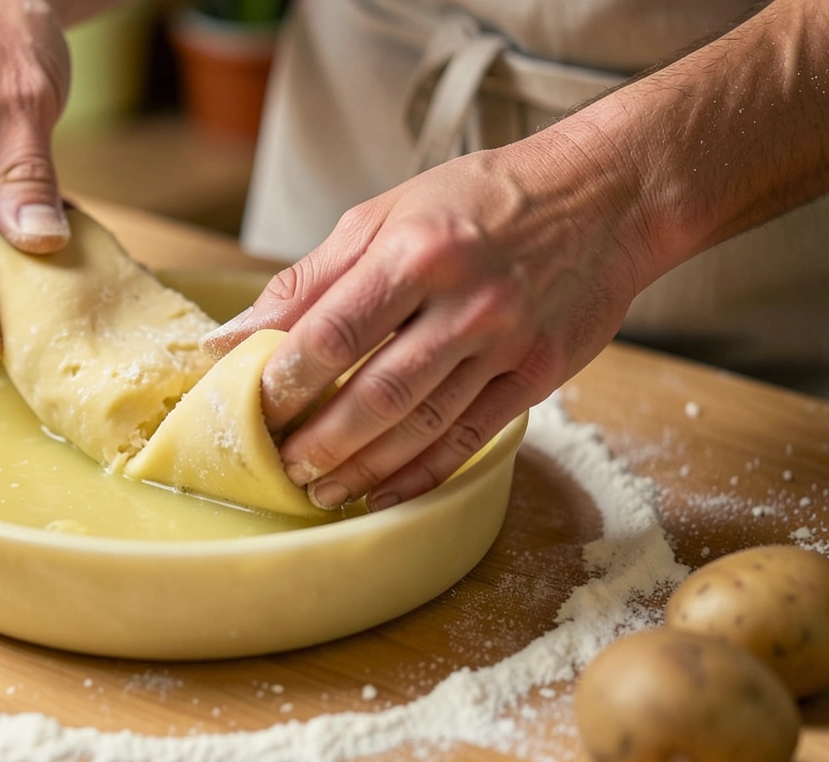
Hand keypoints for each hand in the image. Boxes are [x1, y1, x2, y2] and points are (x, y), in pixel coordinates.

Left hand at [203, 135, 649, 510]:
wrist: (604, 196)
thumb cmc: (481, 200)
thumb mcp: (383, 214)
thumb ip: (306, 280)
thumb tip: (230, 336)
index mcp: (416, 251)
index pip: (332, 333)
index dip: (284, 382)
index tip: (247, 409)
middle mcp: (466, 301)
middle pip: (377, 393)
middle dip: (318, 440)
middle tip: (278, 465)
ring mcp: (506, 343)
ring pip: (421, 426)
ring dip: (362, 468)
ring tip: (318, 488)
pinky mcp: (537, 375)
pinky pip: (469, 438)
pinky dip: (421, 474)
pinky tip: (382, 492)